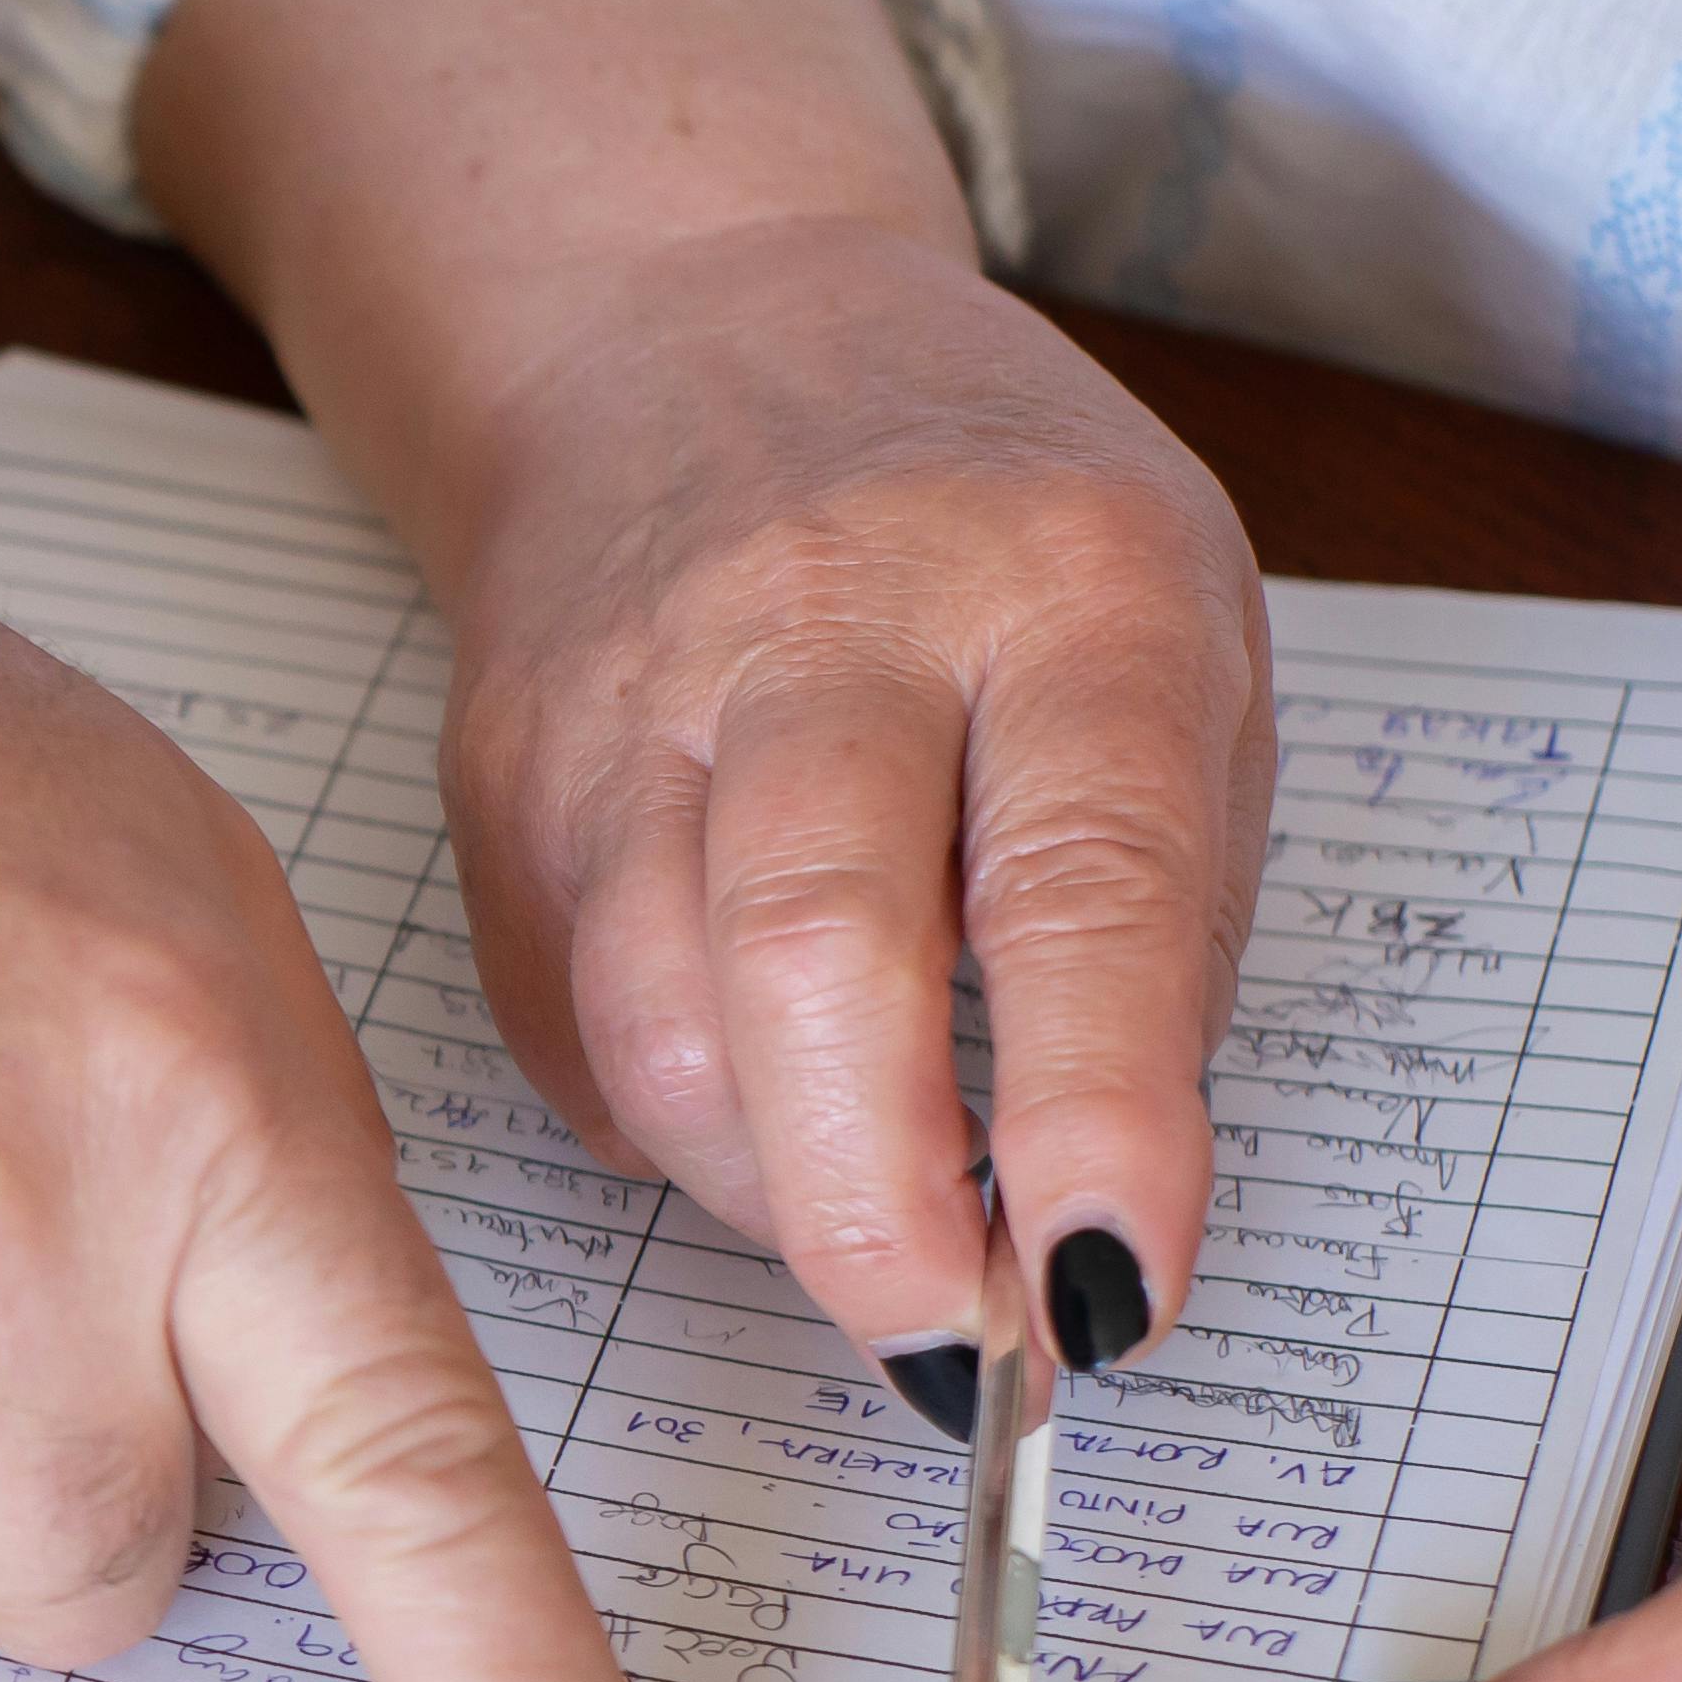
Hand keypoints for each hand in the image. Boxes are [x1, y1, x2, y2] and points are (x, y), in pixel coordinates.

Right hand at [125, 0, 1270, 1407]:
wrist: (688, 338)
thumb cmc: (985, 535)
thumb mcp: (1178, 648)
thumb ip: (1157, 916)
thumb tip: (1083, 1225)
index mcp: (1061, 581)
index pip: (1080, 880)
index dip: (1097, 1117)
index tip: (1106, 1292)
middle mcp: (830, 618)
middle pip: (813, 954)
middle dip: (879, 1206)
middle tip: (948, 1343)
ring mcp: (632, 699)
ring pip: (662, 1027)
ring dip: (775, 1191)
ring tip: (869, 1217)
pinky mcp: (503, 787)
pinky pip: (574, 1040)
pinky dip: (676, 1128)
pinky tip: (755, 1096)